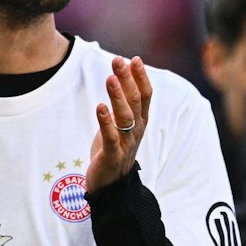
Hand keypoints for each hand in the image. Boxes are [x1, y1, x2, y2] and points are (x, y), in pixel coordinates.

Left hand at [86, 56, 150, 192]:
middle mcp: (136, 131)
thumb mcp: (120, 125)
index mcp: (140, 122)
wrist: (111, 186)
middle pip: (135, 101)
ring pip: (125, 117)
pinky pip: (110, 136)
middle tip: (119, 60)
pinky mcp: (112, 155)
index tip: (135, 59)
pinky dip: (105, 121)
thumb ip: (123, 105)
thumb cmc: (113, 151)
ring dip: (118, 96)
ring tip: (110, 79)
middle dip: (128, 80)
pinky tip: (100, 106)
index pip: (145, 96)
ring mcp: (125, 143)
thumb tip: (120, 78)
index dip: (141, 78)